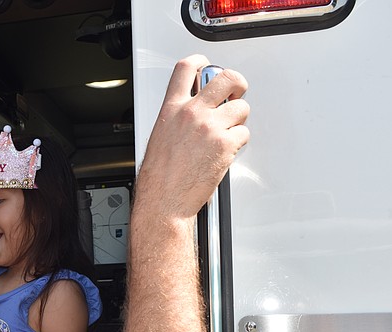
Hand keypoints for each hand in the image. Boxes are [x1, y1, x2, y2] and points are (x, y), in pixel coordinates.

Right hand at [136, 54, 249, 219]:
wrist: (164, 200)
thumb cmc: (159, 176)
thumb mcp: (159, 136)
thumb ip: (177, 118)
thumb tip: (193, 111)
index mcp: (171, 110)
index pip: (186, 69)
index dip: (200, 61)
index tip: (206, 63)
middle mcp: (192, 113)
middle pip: (226, 78)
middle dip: (237, 82)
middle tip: (236, 92)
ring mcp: (210, 127)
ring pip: (241, 108)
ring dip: (238, 120)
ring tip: (226, 133)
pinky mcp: (225, 144)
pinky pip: (244, 134)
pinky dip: (238, 143)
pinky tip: (225, 152)